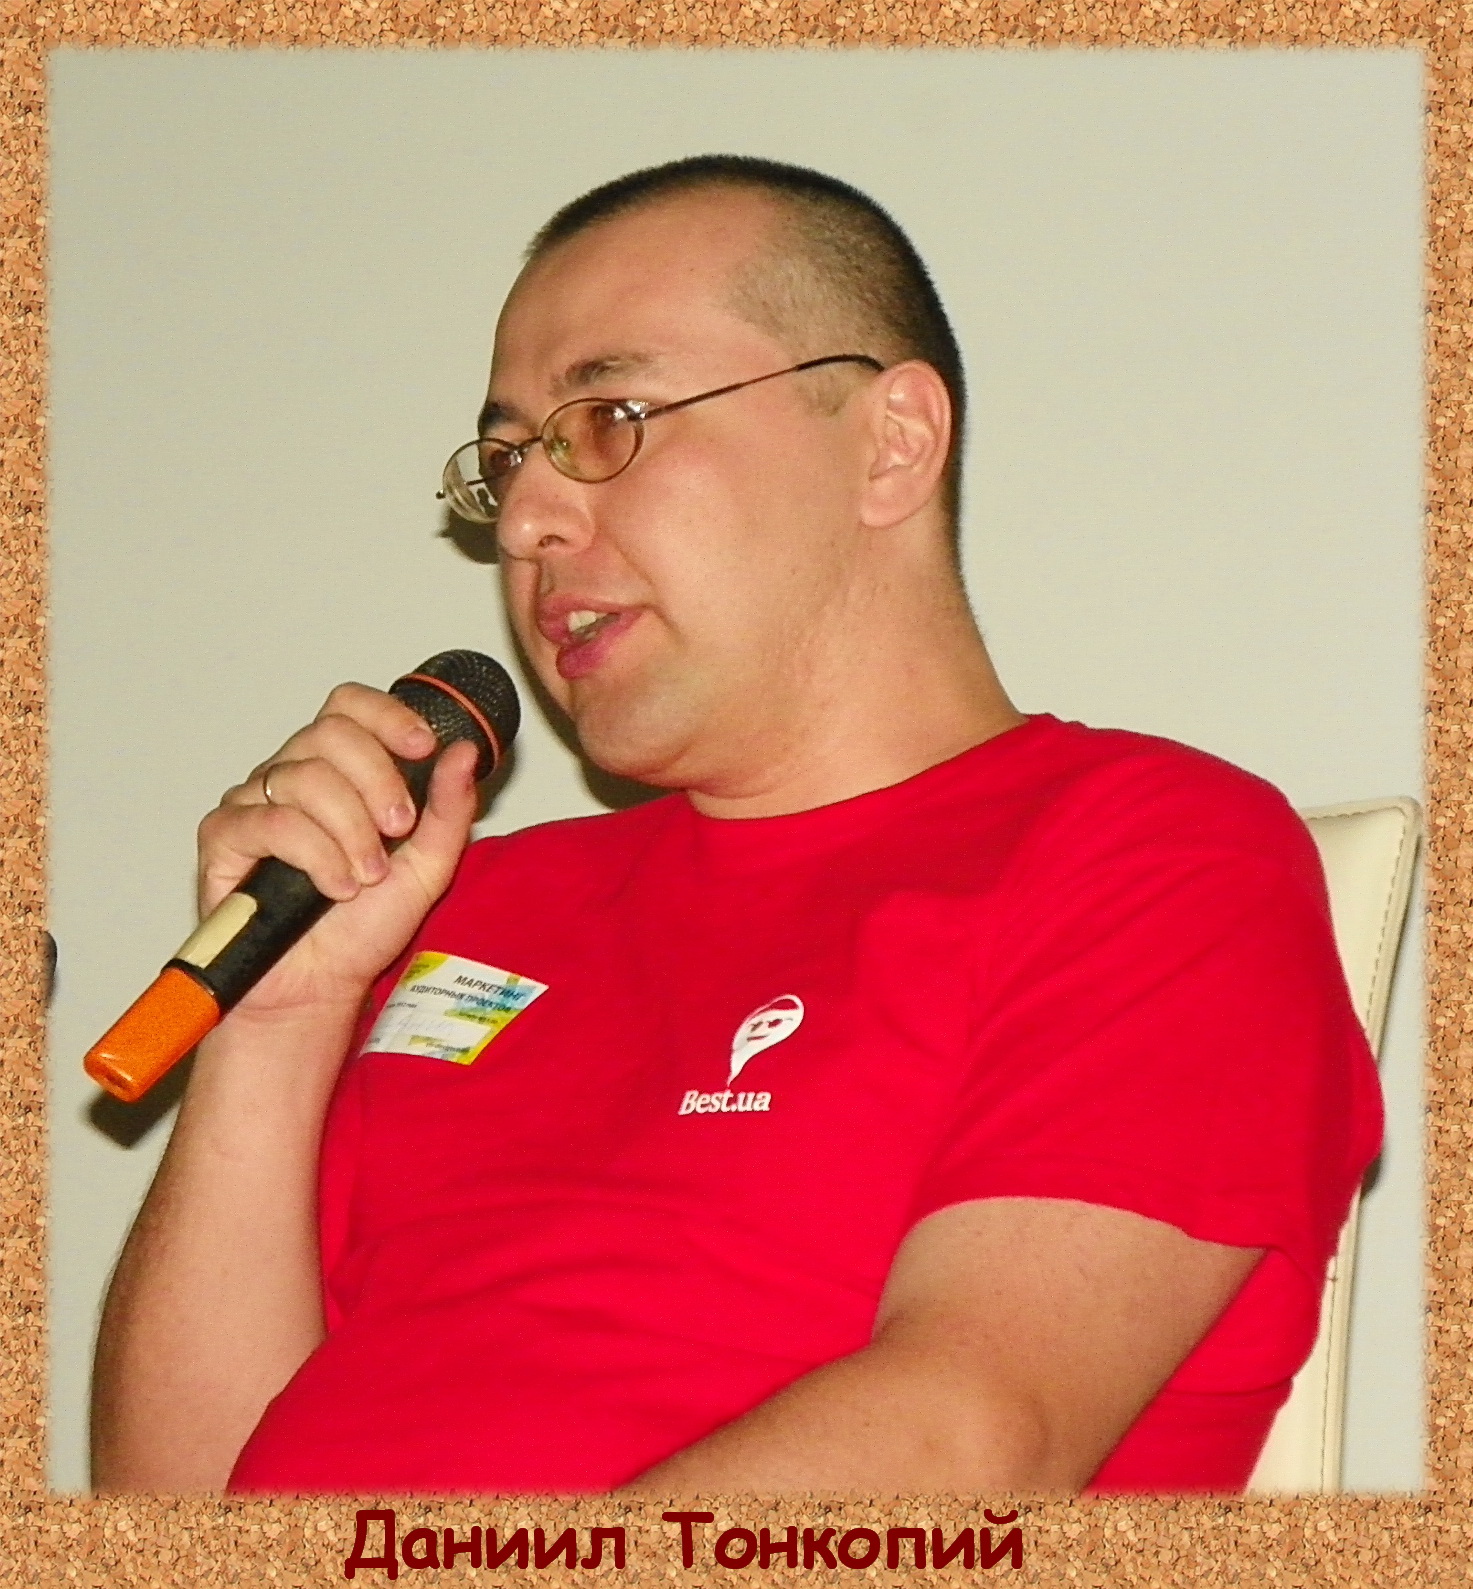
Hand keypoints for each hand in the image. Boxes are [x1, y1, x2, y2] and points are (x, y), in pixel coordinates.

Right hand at [196, 683, 479, 1019]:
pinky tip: (335, 887)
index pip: (350, 706)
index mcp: (340, 771)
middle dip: (377, 780)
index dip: (386, 715)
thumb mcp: (429, 867)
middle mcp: (294, 776)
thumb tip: (466, 751)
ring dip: (350, 830)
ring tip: (366, 877)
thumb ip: (450, 808)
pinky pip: (271, 821)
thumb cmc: (364, 927)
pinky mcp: (224, 836)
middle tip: (398, 830)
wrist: (321, 986)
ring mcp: (255, 802)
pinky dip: (316, 855)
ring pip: (304, 776)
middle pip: (331, 732)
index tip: (422, 747)